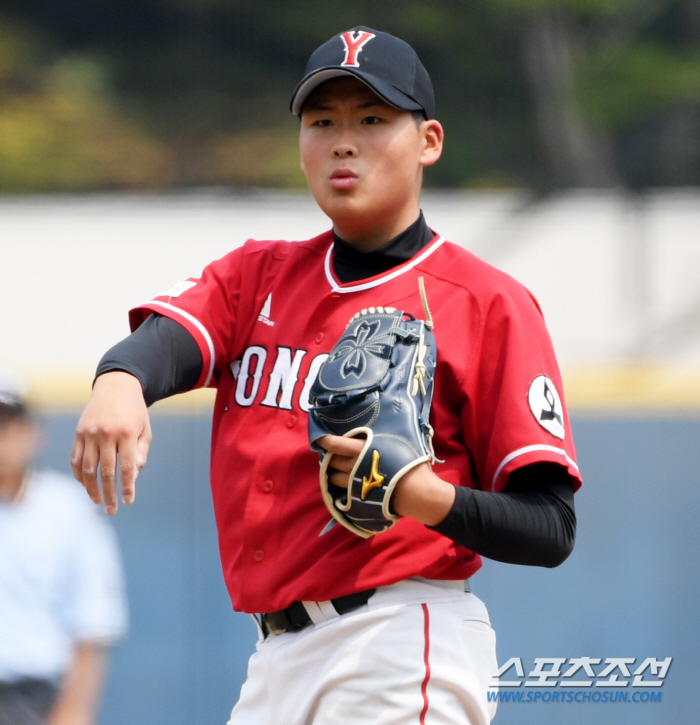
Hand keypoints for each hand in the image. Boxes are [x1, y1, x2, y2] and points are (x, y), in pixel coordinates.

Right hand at [71, 372, 151, 513]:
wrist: (116, 386)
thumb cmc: (135, 411)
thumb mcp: (145, 429)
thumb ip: (140, 453)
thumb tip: (132, 476)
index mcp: (127, 433)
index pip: (126, 467)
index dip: (127, 487)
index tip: (129, 501)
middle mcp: (106, 433)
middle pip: (106, 471)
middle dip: (109, 494)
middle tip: (112, 510)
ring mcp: (90, 433)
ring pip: (88, 468)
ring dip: (92, 488)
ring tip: (98, 501)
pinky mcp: (78, 432)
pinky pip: (76, 458)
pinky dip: (80, 474)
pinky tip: (86, 484)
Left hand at [317, 435, 455, 526]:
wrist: (416, 492)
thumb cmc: (410, 463)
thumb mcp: (397, 443)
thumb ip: (382, 439)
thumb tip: (377, 436)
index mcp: (362, 450)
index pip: (336, 444)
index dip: (325, 441)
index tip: (320, 440)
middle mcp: (353, 466)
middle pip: (333, 461)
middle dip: (332, 458)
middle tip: (333, 455)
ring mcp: (354, 484)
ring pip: (335, 478)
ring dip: (334, 473)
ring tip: (337, 471)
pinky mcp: (357, 499)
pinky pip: (342, 493)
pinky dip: (341, 488)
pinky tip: (346, 487)